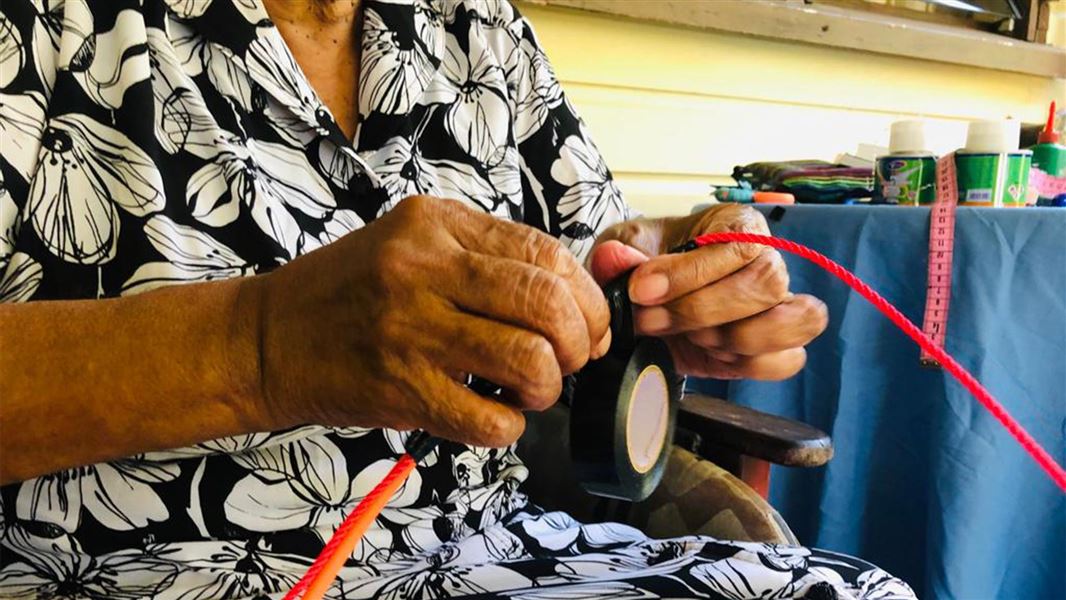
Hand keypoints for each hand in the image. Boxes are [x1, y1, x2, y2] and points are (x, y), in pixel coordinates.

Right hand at [248, 195, 609, 445]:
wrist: (265, 337)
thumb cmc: (349, 292)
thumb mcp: (412, 242)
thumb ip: (486, 257)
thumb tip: (575, 300)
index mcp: (436, 223)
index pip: (546, 254)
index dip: (587, 297)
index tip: (589, 323)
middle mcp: (424, 268)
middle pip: (548, 305)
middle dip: (580, 342)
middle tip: (568, 359)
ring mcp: (410, 330)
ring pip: (530, 361)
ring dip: (548, 386)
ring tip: (528, 389)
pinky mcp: (399, 388)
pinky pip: (490, 419)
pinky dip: (510, 425)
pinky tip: (494, 413)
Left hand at [589, 204, 826, 379]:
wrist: (646, 300)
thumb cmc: (647, 263)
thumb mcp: (625, 249)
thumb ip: (621, 254)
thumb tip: (616, 259)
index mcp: (739, 225)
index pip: (739, 244)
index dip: (690, 274)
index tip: (641, 291)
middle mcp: (768, 261)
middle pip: (768, 283)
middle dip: (702, 310)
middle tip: (652, 320)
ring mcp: (778, 306)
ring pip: (797, 321)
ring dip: (737, 338)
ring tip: (692, 337)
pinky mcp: (774, 348)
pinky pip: (788, 360)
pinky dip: (750, 364)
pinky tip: (712, 353)